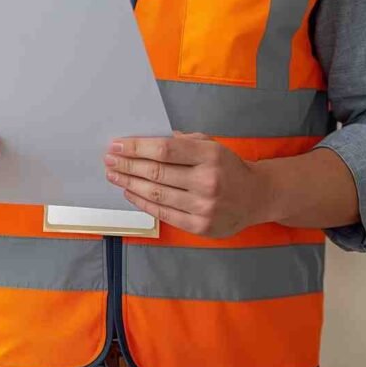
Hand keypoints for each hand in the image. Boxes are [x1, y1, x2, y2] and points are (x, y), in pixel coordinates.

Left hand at [104, 131, 266, 237]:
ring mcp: (204, 206)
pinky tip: (130, 193)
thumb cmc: (228, 166)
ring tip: (114, 175)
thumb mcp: (211, 145)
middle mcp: (207, 181)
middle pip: (156, 172)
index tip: (117, 144)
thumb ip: (182, 141)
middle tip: (109, 159)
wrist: (256, 196)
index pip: (164, 149)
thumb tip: (147, 139)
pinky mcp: (200, 226)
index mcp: (210, 155)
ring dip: (130, 184)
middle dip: (127, 165)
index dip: (137, 147)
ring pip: (157, 194)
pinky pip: (164, 214)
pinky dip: (143, 202)